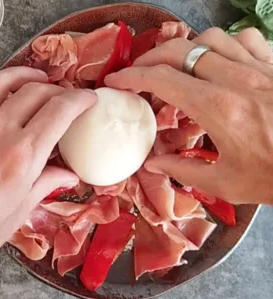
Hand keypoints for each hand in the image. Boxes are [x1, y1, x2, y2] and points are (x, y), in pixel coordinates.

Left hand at [0, 67, 95, 267]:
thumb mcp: (23, 207)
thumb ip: (49, 182)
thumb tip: (70, 175)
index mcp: (23, 156)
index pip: (59, 112)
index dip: (79, 99)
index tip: (89, 98)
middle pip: (37, 93)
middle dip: (60, 91)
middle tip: (70, 98)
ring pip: (4, 82)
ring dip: (29, 76)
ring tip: (42, 80)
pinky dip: (2, 83)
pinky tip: (11, 90)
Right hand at [105, 27, 272, 205]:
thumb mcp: (225, 184)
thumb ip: (182, 171)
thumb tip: (152, 163)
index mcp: (217, 109)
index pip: (162, 80)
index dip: (133, 77)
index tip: (116, 80)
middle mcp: (235, 80)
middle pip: (180, 52)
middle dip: (150, 59)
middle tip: (139, 73)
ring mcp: (258, 67)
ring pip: (209, 39)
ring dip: (185, 50)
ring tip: (175, 68)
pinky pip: (243, 39)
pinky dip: (222, 45)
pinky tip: (217, 61)